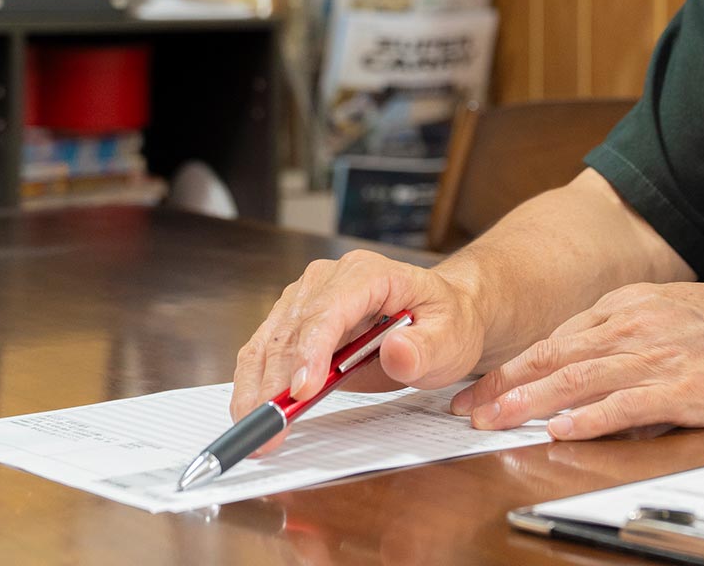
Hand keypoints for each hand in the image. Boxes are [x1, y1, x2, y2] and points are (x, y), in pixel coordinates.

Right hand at [232, 250, 486, 448]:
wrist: (443, 316)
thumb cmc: (445, 321)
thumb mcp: (450, 336)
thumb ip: (425, 347)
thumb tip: (396, 352)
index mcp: (367, 273)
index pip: (329, 310)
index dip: (311, 350)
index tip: (301, 391)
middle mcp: (328, 280)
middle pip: (291, 330)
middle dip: (276, 382)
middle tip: (271, 429)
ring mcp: (307, 300)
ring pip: (269, 342)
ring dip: (257, 387)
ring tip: (256, 431)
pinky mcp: (296, 324)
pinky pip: (266, 353)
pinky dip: (256, 384)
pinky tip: (253, 413)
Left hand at [451, 282, 703, 439]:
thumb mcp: (680, 311)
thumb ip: (636, 332)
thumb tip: (596, 364)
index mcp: (634, 303)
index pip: (559, 336)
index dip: (516, 362)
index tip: (482, 384)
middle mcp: (638, 324)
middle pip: (556, 356)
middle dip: (505, 383)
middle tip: (466, 407)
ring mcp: (658, 356)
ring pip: (578, 379)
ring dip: (529, 400)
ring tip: (492, 419)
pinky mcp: (683, 389)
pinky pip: (624, 405)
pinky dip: (587, 418)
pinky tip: (560, 429)